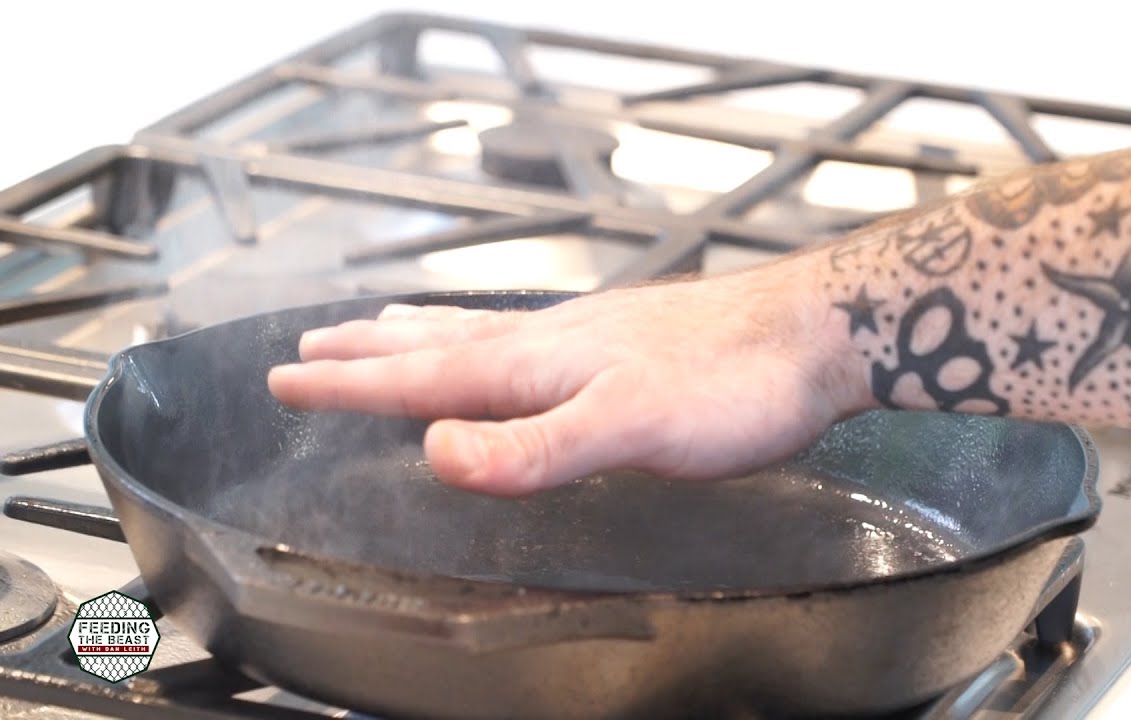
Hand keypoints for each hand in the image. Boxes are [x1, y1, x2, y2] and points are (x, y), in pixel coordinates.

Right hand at [266, 259, 863, 495]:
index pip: (423, 375)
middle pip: (438, 343)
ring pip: (481, 332)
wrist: (810, 335)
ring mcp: (587, 337)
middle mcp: (552, 341)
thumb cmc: (728, 384)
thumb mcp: (626, 428)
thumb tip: (433, 452)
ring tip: (381, 326)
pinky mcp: (622, 342)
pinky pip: (526, 335)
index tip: (287, 381)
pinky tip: (506, 344)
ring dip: (420, 334)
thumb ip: (533, 448)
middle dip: (368, 353)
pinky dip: (486, 336)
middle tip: (309, 349)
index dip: (352, 386)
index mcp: (537, 365)